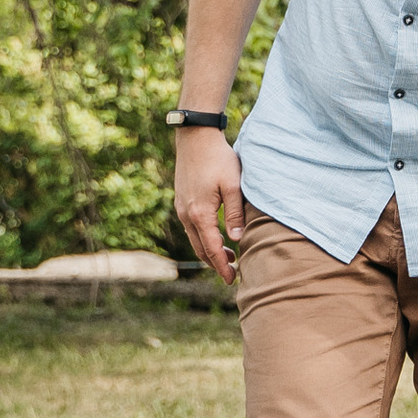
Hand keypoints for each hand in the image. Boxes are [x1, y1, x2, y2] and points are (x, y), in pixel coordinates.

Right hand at [175, 125, 245, 280]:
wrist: (195, 138)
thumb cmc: (218, 159)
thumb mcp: (233, 185)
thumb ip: (235, 213)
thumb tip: (237, 239)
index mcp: (199, 214)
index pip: (211, 249)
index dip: (222, 266)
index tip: (232, 279)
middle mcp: (186, 215)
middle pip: (200, 249)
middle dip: (216, 263)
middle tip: (232, 274)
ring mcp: (181, 208)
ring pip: (194, 239)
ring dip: (210, 250)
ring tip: (229, 257)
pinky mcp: (182, 201)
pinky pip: (191, 228)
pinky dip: (203, 238)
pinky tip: (215, 236)